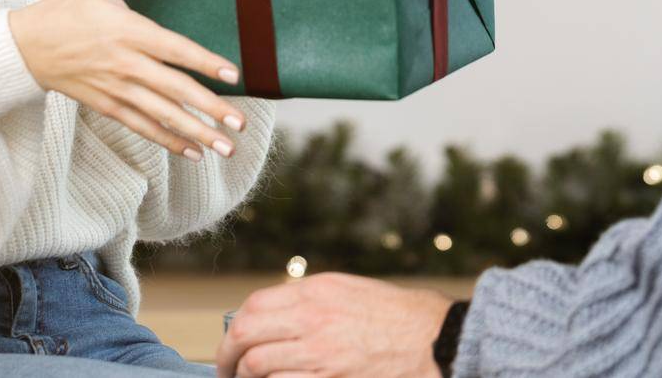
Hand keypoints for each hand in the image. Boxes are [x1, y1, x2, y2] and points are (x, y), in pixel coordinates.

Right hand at [8, 0, 280, 160]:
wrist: (24, 47)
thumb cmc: (63, 10)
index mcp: (128, 31)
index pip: (174, 48)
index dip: (205, 62)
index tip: (233, 75)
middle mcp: (125, 64)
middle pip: (175, 90)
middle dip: (210, 109)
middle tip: (240, 123)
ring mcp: (116, 89)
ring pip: (162, 115)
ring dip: (195, 133)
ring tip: (225, 147)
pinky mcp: (107, 106)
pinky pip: (142, 127)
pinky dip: (167, 140)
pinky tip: (192, 152)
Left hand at [215, 272, 454, 377]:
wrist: (436, 339)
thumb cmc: (399, 317)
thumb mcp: (350, 292)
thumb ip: (311, 301)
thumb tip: (275, 317)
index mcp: (316, 291)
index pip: (253, 305)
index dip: (234, 328)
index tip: (232, 345)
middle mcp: (312, 317)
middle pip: (245, 333)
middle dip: (227, 356)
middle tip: (226, 371)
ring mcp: (319, 351)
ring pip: (257, 364)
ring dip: (244, 377)